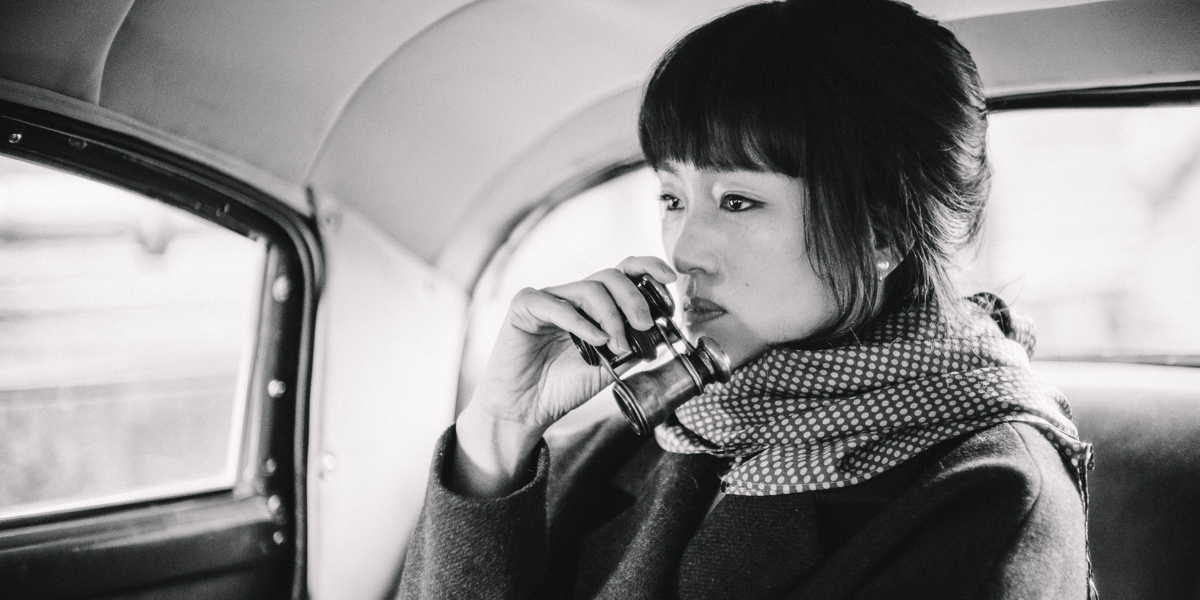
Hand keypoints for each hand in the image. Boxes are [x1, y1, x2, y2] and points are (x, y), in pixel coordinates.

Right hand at [452, 256, 676, 496]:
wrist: (527, 410)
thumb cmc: (563, 387)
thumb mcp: (610, 366)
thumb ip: (634, 347)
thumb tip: (663, 331)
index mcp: (593, 305)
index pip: (623, 272)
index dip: (648, 267)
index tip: (670, 279)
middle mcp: (572, 295)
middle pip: (611, 276)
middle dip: (634, 298)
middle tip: (645, 325)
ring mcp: (548, 297)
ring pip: (590, 288)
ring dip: (612, 317)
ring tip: (617, 345)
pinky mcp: (525, 305)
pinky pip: (558, 304)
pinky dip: (582, 323)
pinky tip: (595, 341)